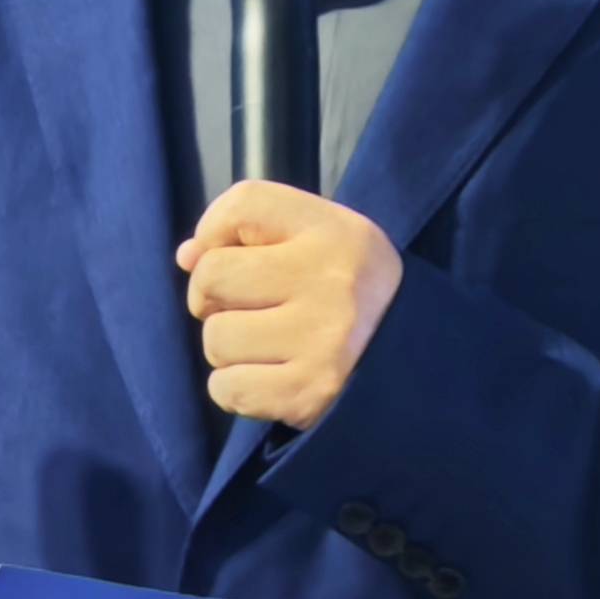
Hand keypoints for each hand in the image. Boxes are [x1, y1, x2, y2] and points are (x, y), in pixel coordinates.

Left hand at [175, 181, 403, 430]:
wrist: (413, 363)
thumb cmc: (350, 290)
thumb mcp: (319, 239)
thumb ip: (251, 232)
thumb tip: (186, 256)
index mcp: (333, 231)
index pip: (244, 203)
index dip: (215, 228)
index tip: (227, 250)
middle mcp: (329, 280)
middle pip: (213, 275)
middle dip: (212, 296)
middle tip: (243, 306)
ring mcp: (320, 341)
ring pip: (215, 338)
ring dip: (227, 346)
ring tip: (265, 344)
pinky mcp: (307, 395)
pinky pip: (226, 388)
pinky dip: (234, 387)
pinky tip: (267, 377)